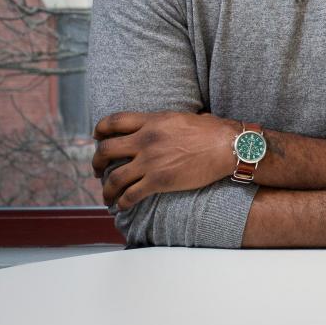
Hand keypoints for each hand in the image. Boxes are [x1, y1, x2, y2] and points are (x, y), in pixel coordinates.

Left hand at [92, 111, 239, 210]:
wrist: (229, 147)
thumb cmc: (214, 131)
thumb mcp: (184, 117)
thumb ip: (166, 122)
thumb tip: (164, 124)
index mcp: (153, 121)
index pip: (113, 122)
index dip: (99, 130)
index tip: (98, 138)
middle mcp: (147, 140)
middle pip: (106, 150)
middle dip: (96, 162)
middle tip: (97, 170)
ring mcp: (151, 162)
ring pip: (113, 177)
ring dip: (106, 189)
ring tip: (107, 195)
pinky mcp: (159, 181)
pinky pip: (130, 195)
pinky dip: (121, 203)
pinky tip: (121, 206)